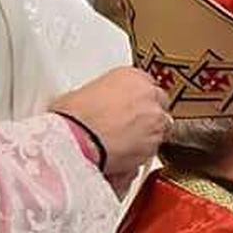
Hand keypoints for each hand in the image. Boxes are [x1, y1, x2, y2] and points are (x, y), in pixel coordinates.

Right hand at [52, 67, 169, 176]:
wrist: (74, 140)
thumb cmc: (72, 116)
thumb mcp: (84, 92)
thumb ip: (105, 96)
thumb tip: (99, 106)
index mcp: (133, 77)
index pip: (147, 85)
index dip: (136, 99)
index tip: (128, 107)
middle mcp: (150, 97)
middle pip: (158, 107)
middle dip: (146, 116)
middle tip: (125, 125)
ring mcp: (156, 123)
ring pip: (159, 130)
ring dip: (145, 136)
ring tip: (120, 143)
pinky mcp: (154, 148)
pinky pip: (150, 151)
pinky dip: (139, 154)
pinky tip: (120, 156)